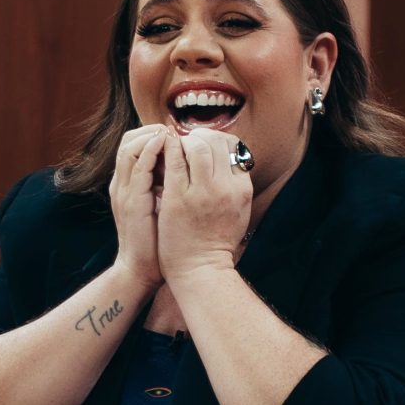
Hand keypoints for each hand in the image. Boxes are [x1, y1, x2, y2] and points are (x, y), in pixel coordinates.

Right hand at [109, 124, 167, 289]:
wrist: (142, 269)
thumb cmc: (159, 242)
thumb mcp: (163, 207)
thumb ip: (170, 187)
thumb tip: (192, 169)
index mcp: (129, 184)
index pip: (135, 145)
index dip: (153, 134)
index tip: (176, 133)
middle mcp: (123, 183)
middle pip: (129, 140)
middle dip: (151, 130)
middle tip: (174, 128)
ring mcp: (124, 191)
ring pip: (130, 147)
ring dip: (151, 135)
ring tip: (169, 132)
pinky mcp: (131, 200)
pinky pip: (138, 166)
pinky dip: (150, 150)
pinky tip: (165, 144)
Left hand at [158, 128, 252, 283]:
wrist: (200, 269)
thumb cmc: (216, 242)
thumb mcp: (239, 212)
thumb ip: (236, 186)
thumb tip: (232, 162)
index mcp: (242, 189)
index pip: (234, 147)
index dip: (217, 139)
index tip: (205, 143)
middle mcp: (226, 187)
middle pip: (217, 141)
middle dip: (200, 135)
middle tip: (188, 139)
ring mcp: (202, 192)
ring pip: (196, 145)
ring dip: (184, 140)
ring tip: (175, 145)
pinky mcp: (178, 197)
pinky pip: (173, 161)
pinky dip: (167, 149)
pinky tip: (162, 148)